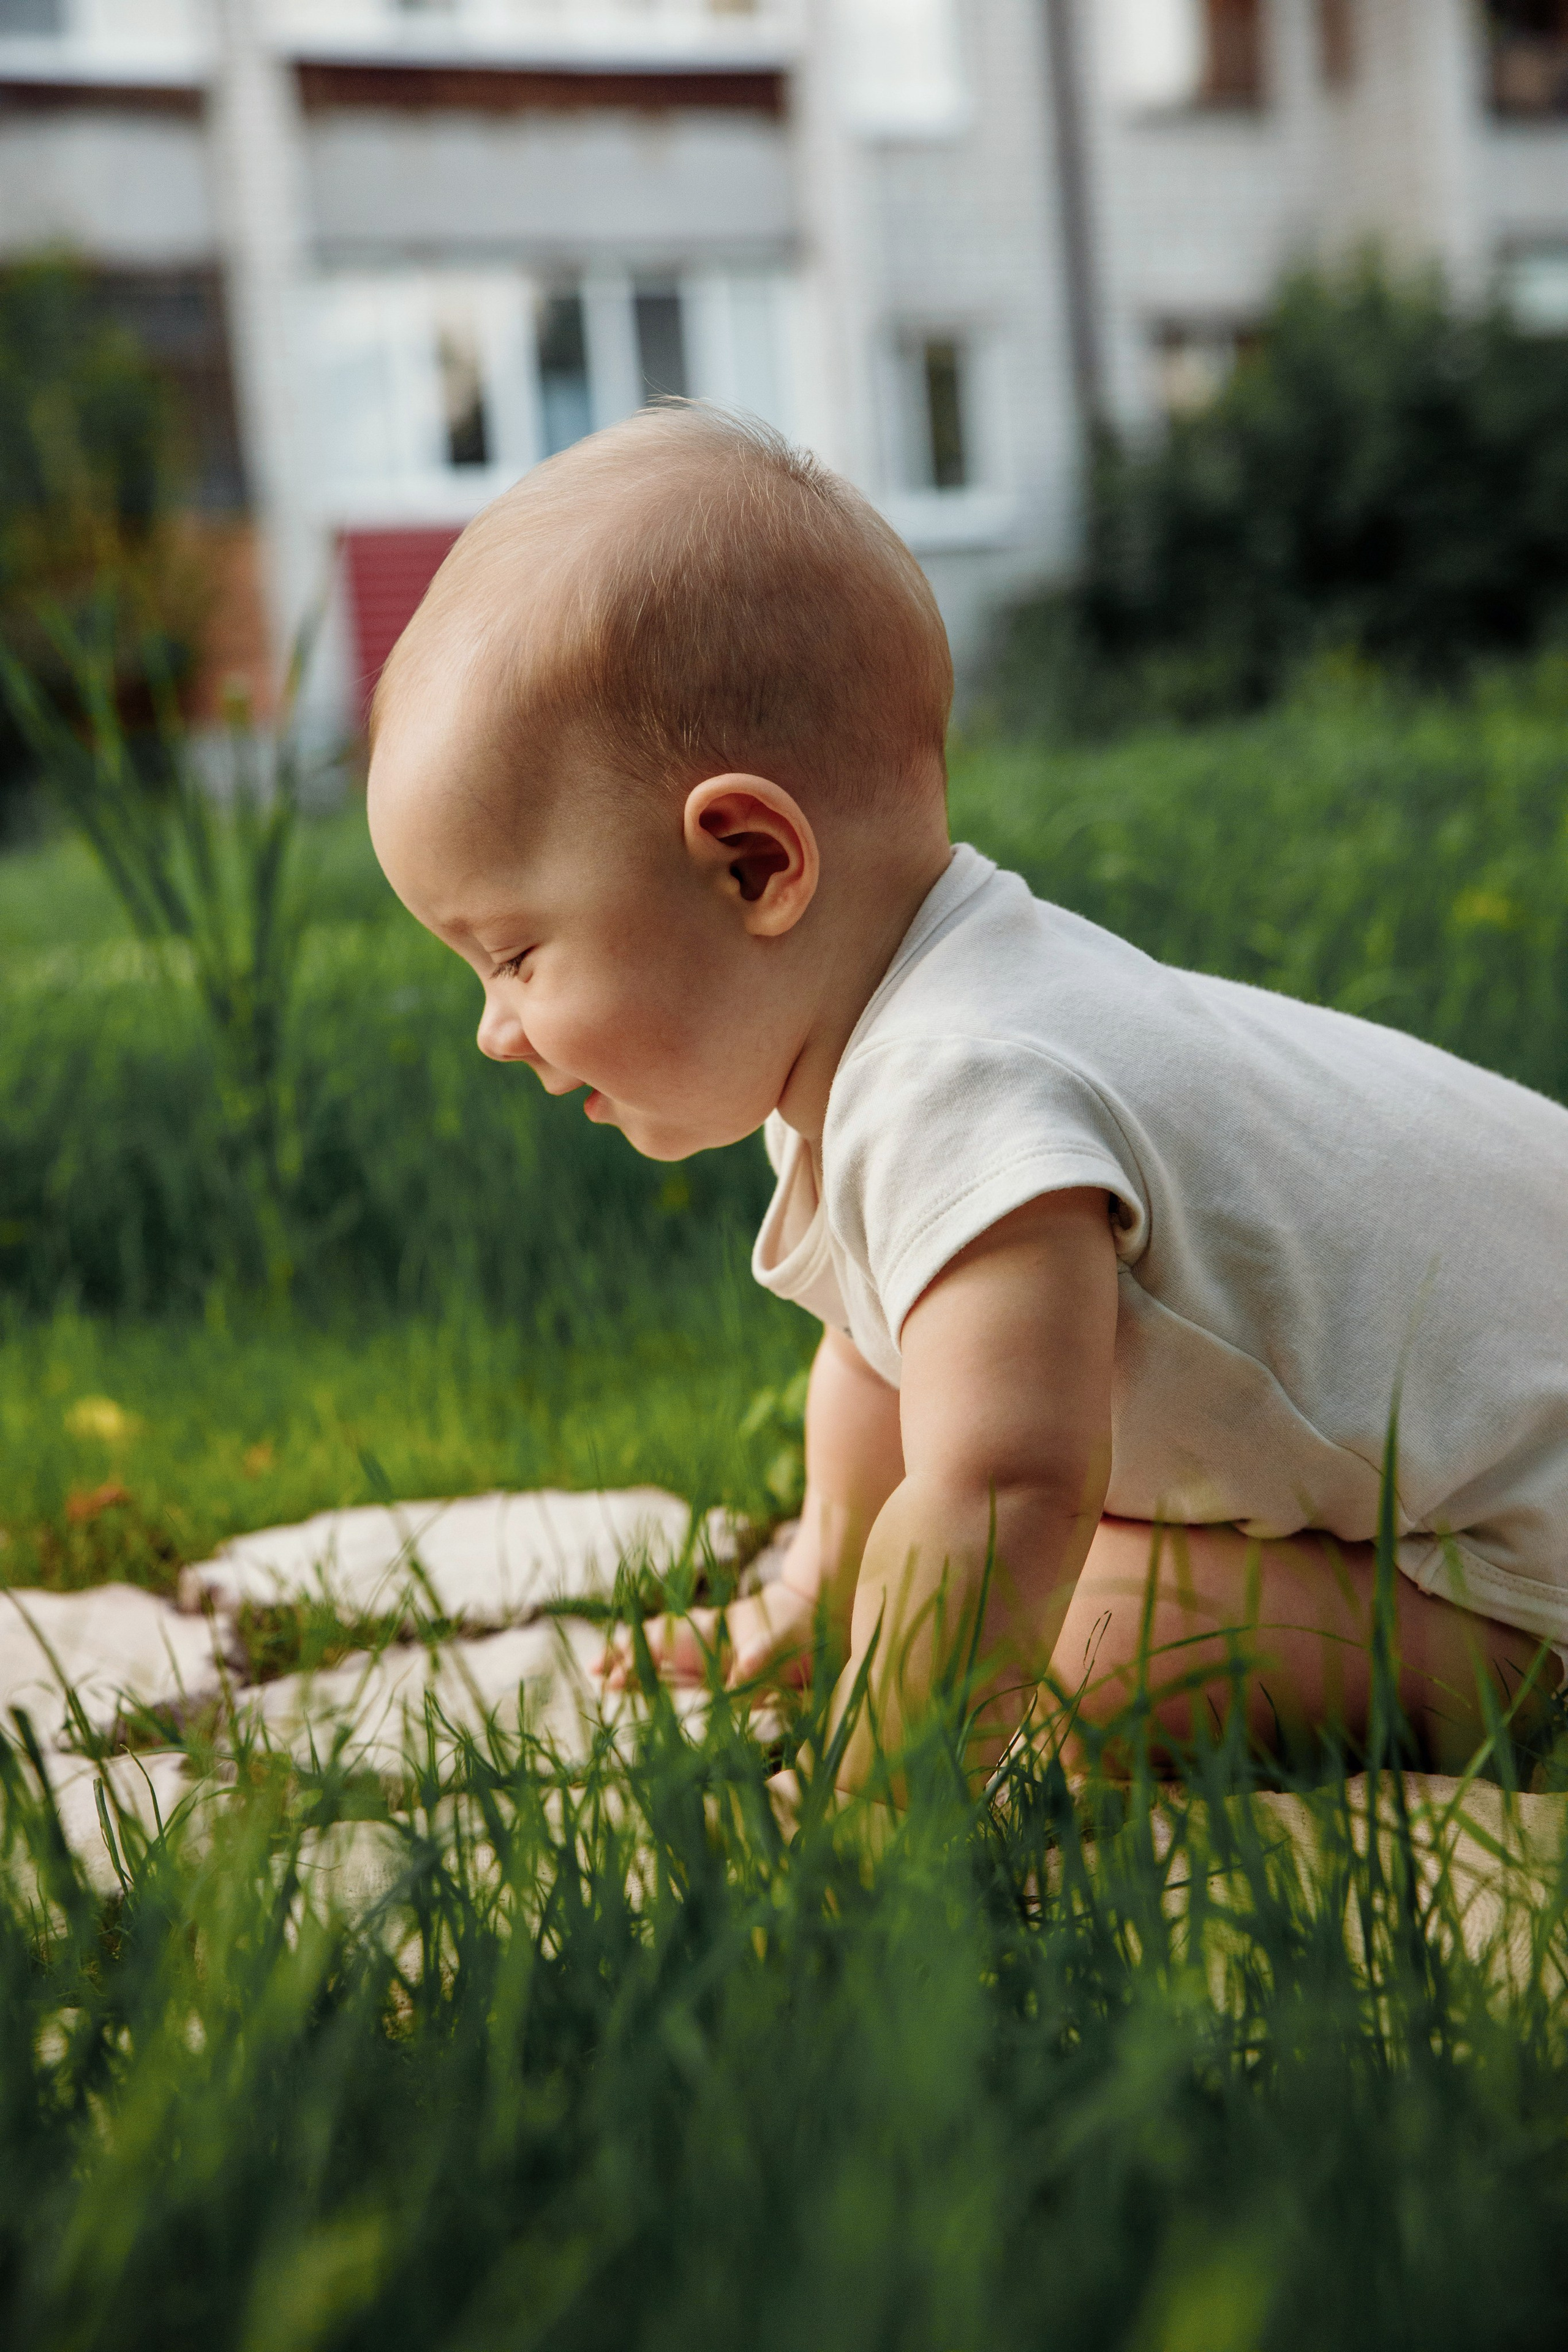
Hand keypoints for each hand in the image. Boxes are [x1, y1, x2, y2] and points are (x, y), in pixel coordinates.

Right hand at [594, 1580, 819, 1692]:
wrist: (816, 1609)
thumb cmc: (798, 1625)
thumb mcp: (782, 1637)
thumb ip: (760, 1653)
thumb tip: (739, 1671)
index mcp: (709, 1632)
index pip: (659, 1641)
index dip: (634, 1657)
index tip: (609, 1673)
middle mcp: (702, 1639)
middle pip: (652, 1644)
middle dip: (623, 1657)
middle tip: (592, 1673)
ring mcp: (709, 1650)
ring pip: (662, 1653)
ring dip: (637, 1666)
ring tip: (606, 1677)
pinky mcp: (721, 1663)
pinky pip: (682, 1666)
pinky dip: (660, 1672)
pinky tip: (645, 1683)